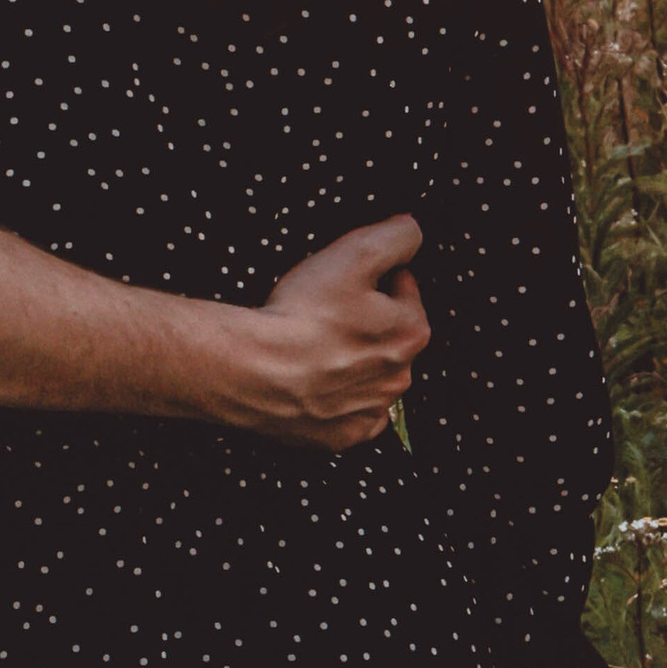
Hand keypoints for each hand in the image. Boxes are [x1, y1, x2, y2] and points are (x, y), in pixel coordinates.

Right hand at [225, 217, 429, 450]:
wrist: (254, 371)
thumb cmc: (304, 313)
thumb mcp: (356, 251)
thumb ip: (398, 235)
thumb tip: (413, 231)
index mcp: (411, 333)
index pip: (404, 289)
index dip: (375, 275)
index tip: (347, 277)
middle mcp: (399, 378)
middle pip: (388, 334)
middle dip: (366, 319)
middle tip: (326, 307)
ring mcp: (369, 411)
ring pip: (370, 374)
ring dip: (352, 357)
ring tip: (314, 342)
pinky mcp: (340, 436)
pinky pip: (349, 412)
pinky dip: (336, 397)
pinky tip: (313, 380)